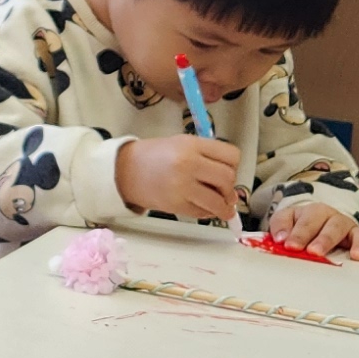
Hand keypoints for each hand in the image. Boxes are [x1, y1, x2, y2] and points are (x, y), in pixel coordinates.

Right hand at [117, 135, 241, 222]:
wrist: (125, 170)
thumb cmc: (156, 155)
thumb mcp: (182, 144)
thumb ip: (208, 157)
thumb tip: (231, 186)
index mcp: (192, 145)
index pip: (231, 156)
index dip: (233, 166)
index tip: (227, 171)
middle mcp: (188, 163)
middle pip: (227, 179)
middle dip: (230, 188)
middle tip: (224, 192)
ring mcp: (182, 186)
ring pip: (218, 201)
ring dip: (225, 208)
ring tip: (222, 208)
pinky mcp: (176, 204)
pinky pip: (202, 212)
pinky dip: (207, 213)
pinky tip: (201, 207)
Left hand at [267, 198, 358, 259]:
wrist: (318, 219)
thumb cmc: (302, 223)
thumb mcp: (286, 219)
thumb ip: (281, 226)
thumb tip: (280, 239)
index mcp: (315, 212)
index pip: (306, 222)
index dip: (298, 233)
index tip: (291, 246)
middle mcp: (335, 219)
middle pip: (332, 226)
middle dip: (325, 239)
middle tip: (316, 251)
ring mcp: (352, 230)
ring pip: (358, 233)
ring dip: (358, 244)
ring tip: (357, 256)